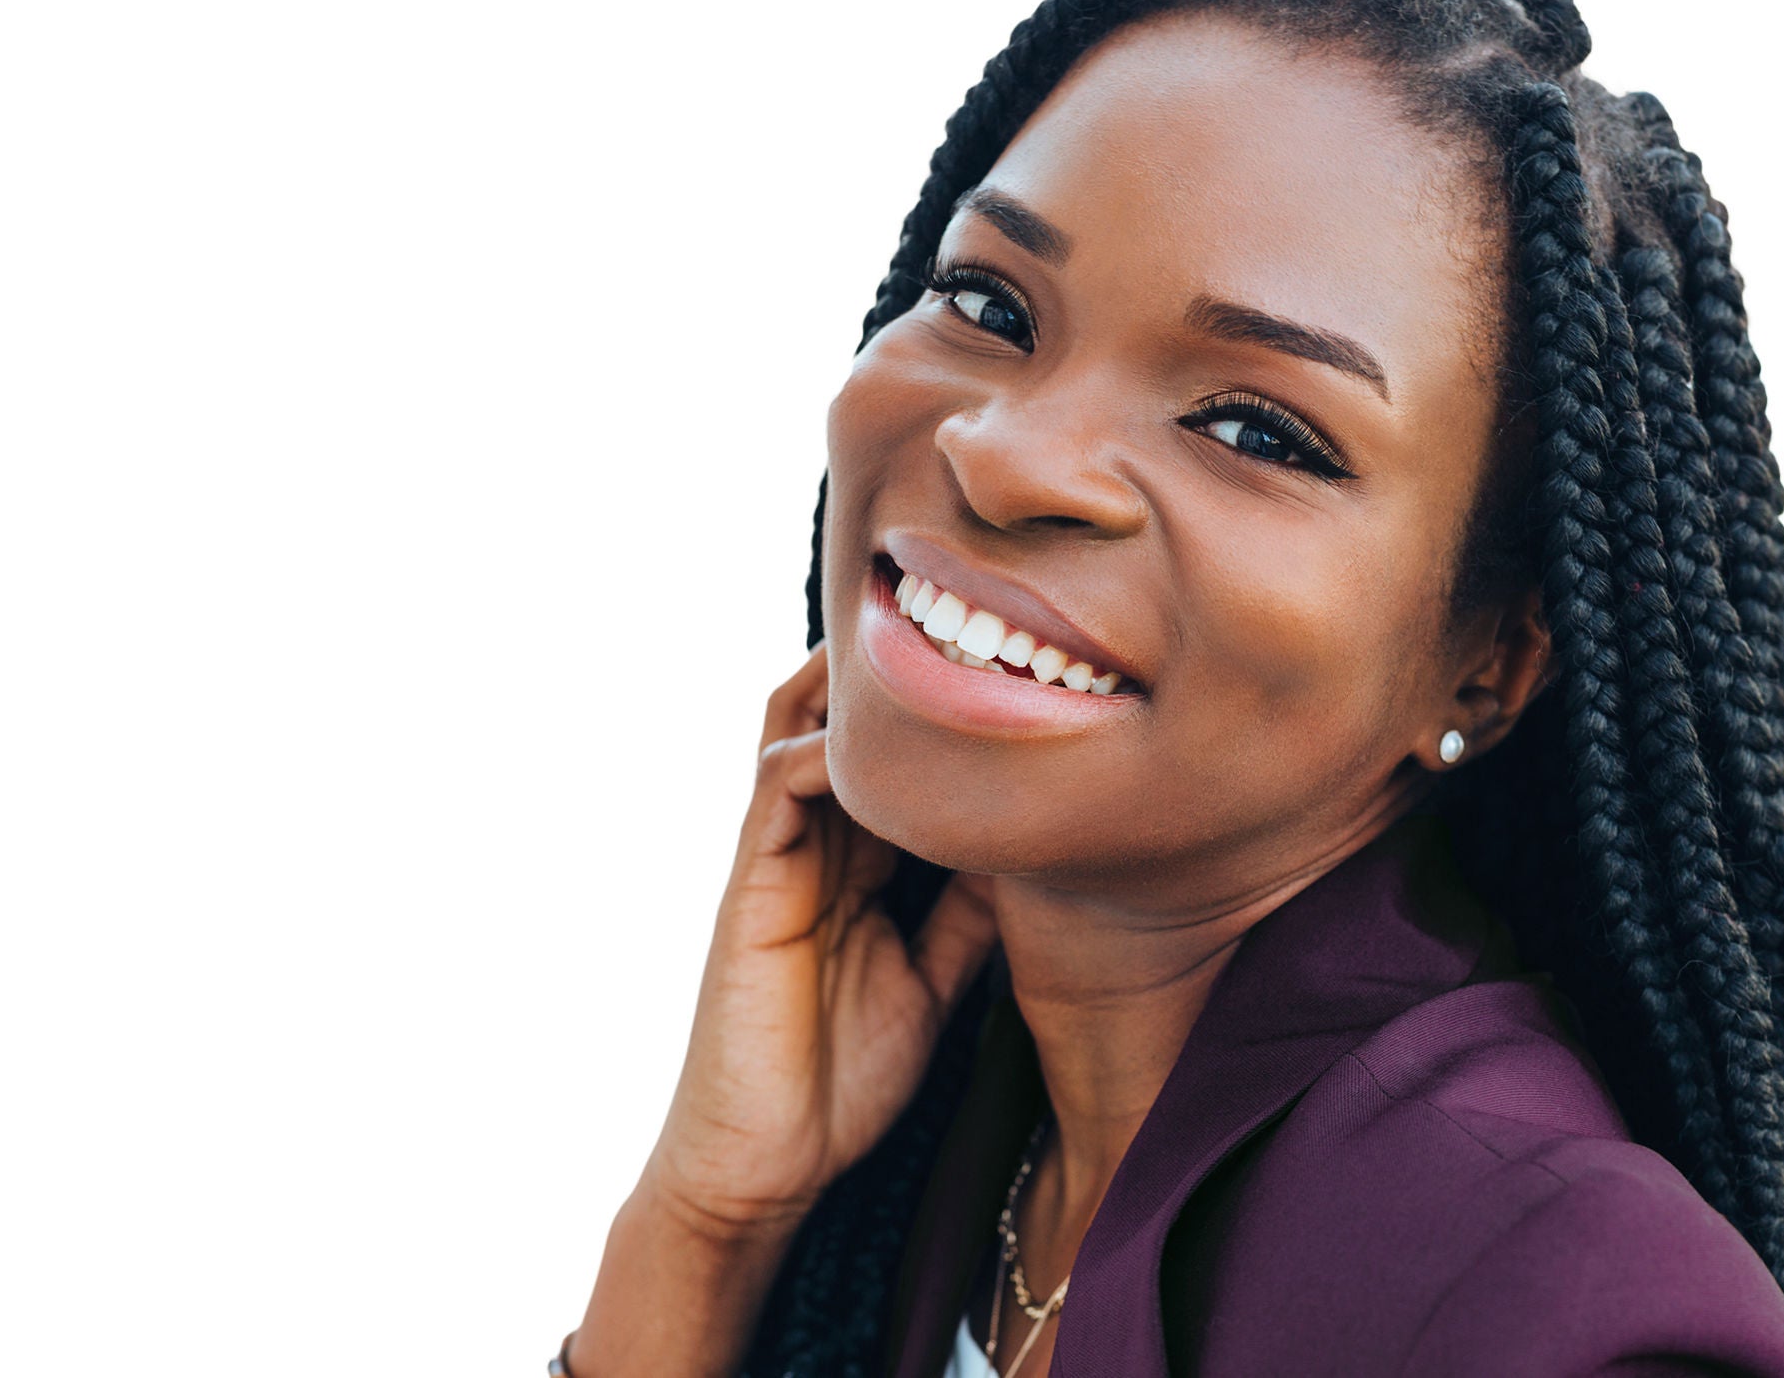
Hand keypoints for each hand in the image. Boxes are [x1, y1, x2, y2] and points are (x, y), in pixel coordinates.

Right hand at [640, 642, 998, 1237]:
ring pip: (799, 733)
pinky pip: (776, 790)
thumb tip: (1034, 855)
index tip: (1009, 672)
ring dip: (849, 689)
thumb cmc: (841, 1080)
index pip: (892, 765)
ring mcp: (775, 861)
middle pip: (839, 726)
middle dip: (891, 674)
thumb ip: (967, 918)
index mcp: (856, 868)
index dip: (940, 717)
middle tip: (964, 619)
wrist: (763, 1165)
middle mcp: (813, 849)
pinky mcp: (748, 887)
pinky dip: (823, 753)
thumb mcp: (931, 982)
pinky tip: (880, 744)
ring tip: (917, 640)